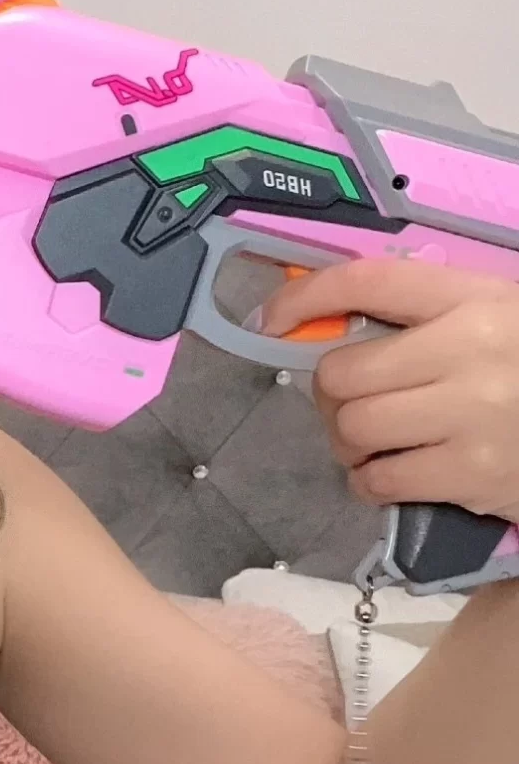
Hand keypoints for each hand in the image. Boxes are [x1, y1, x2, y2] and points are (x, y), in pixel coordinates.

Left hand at [260, 257, 518, 527]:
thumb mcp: (493, 316)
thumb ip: (422, 315)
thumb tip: (323, 324)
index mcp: (473, 298)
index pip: (368, 282)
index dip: (305, 298)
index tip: (270, 319)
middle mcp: (470, 350)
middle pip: (342, 372)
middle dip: (334, 393)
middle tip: (353, 404)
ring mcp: (471, 415)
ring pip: (353, 429)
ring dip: (350, 441)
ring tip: (378, 441)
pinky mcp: (472, 474)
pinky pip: (378, 479)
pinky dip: (371, 481)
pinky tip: (394, 473)